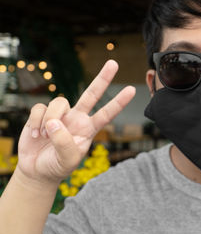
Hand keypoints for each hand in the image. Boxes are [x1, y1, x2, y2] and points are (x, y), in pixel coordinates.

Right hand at [17, 60, 135, 183]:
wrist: (37, 170)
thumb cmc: (57, 166)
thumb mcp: (67, 160)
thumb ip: (64, 143)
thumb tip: (54, 123)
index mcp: (89, 129)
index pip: (106, 114)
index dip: (118, 102)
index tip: (132, 90)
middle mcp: (77, 118)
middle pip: (92, 94)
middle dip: (103, 78)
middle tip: (114, 63)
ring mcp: (60, 115)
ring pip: (59, 102)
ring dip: (49, 119)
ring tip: (44, 137)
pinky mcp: (42, 114)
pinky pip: (40, 108)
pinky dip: (35, 122)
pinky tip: (35, 135)